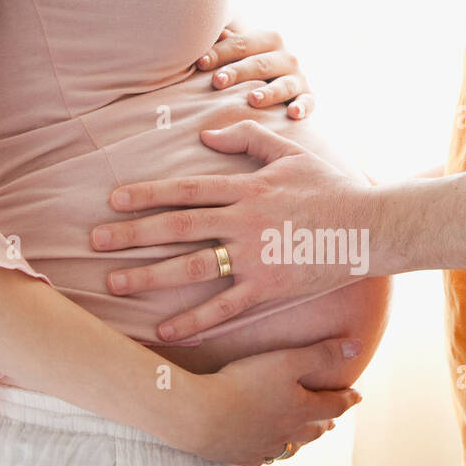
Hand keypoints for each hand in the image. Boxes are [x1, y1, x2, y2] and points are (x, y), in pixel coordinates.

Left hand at [92, 121, 379, 341]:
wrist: (371, 225)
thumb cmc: (332, 187)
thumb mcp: (291, 152)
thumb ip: (248, 138)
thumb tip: (205, 133)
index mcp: (247, 188)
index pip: (186, 190)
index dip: (147, 194)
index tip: (114, 200)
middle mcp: (244, 221)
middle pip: (177, 227)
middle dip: (133, 234)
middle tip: (94, 241)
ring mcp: (256, 256)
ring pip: (193, 266)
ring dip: (150, 275)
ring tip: (114, 281)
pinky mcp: (270, 287)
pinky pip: (225, 308)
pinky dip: (194, 321)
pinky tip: (165, 331)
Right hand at [183, 336, 364, 465]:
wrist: (200, 416)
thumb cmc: (244, 384)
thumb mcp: (286, 360)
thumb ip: (322, 354)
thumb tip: (358, 348)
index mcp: (302, 410)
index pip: (334, 405)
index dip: (348, 398)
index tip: (358, 395)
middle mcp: (287, 432)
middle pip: (314, 429)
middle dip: (325, 422)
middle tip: (332, 419)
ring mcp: (264, 447)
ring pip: (290, 446)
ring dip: (301, 440)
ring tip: (304, 436)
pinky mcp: (241, 455)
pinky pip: (262, 457)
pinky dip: (269, 451)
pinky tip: (265, 449)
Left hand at [198, 24, 315, 119]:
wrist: (286, 82)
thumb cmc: (254, 67)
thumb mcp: (242, 52)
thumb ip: (226, 43)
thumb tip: (202, 30)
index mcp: (268, 40)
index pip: (241, 44)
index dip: (220, 53)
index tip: (200, 63)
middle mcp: (286, 56)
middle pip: (260, 64)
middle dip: (238, 72)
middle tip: (217, 82)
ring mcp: (299, 77)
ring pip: (283, 84)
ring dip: (269, 92)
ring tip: (252, 99)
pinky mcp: (308, 97)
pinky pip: (307, 102)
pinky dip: (302, 107)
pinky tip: (292, 114)